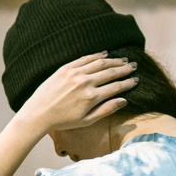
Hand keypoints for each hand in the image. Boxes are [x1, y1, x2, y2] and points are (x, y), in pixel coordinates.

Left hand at [17, 53, 138, 132]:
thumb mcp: (87, 121)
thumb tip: (124, 101)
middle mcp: (85, 82)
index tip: (136, 80)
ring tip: (123, 59)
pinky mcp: (65, 68)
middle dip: (124, 69)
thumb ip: (106, 110)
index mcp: (92, 97)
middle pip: (110, 72)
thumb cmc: (63, 121)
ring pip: (100, 63)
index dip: (128, 83)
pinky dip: (96, 55)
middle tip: (134, 66)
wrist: (38, 113)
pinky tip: (105, 54)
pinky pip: (85, 59)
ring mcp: (75, 73)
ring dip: (114, 60)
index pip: (116, 87)